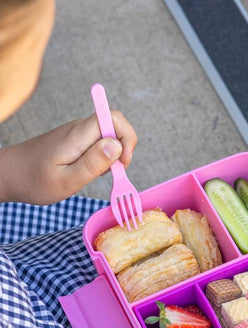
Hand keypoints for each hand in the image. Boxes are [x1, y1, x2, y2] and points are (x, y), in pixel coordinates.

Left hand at [0, 111, 136, 203]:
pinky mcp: (75, 140)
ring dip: (114, 155)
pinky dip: (103, 158)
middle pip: (116, 125)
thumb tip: (117, 146)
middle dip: (124, 149)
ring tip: (99, 173)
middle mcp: (79, 129)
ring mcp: (77, 133)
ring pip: (109, 135)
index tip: (122, 163)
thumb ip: (93, 163)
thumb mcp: (67, 180)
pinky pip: (99, 142)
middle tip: (114, 171)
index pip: (115, 119)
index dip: (127, 139)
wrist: (8, 175)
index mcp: (78, 135)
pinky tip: (91, 171)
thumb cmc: (34, 181)